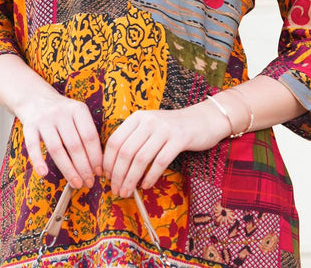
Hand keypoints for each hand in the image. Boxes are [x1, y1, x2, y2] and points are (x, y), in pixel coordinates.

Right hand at [17, 91, 102, 188]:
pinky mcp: (29, 126)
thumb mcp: (77, 115)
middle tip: (89, 183)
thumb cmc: (62, 113)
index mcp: (78, 109)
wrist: (36, 98)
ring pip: (57, 149)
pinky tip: (44, 174)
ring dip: (68, 169)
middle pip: (74, 145)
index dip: (95, 156)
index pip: (89, 136)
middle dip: (84, 167)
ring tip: (76, 184)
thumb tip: (97, 165)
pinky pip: (33, 146)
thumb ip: (86, 133)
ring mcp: (44, 119)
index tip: (99, 172)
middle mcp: (61, 112)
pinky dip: (38, 161)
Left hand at [102, 102, 229, 197]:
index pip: (115, 141)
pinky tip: (146, 186)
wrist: (203, 119)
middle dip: (118, 175)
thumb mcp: (150, 127)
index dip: (108, 162)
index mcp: (138, 117)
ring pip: (141, 159)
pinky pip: (160, 162)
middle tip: (116, 190)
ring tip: (128, 192)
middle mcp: (149, 120)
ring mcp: (164, 129)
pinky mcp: (180, 138)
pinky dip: (150, 176)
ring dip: (131, 179)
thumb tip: (114, 167)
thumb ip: (134, 140)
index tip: (107, 178)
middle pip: (126, 152)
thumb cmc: (172, 128)